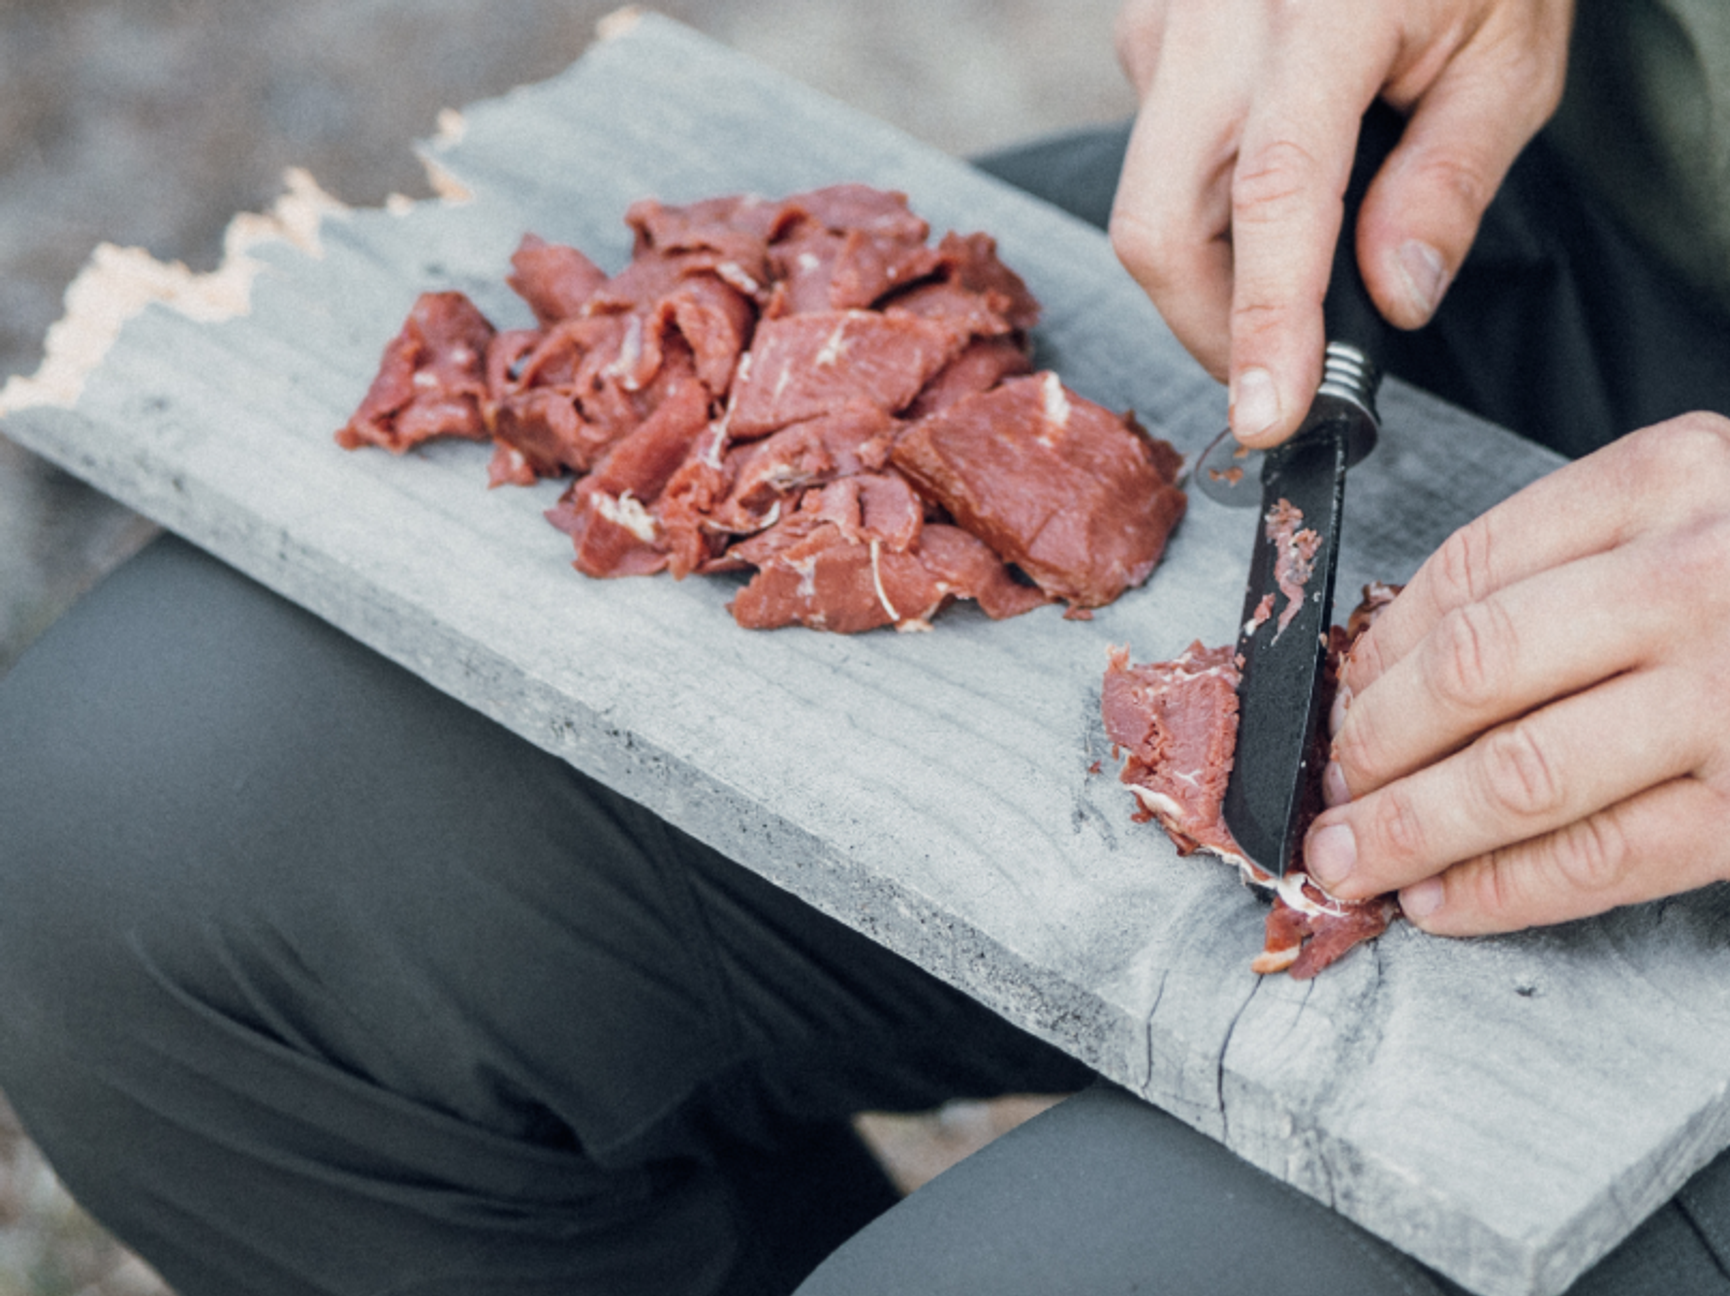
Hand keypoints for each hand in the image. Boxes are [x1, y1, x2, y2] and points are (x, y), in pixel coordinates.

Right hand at [1108, 0, 1572, 446]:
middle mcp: (1217, 22)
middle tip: (1277, 375)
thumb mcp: (1508, 51)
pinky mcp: (1145, 34)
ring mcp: (1165, 25)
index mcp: (1320, 16)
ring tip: (1287, 276)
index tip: (1267, 417)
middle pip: (1158, 226)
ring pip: (1146, 202)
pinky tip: (1263, 179)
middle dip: (1208, 329)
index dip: (1263, 322)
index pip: (1272, 197)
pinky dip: (1202, 205)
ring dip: (1206, 274)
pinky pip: (1153, 154)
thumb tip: (1391, 302)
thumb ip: (1449, 180)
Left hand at [1303, 413, 1729, 935]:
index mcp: (1669, 481)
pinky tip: (1441, 902)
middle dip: (1371, 742)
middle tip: (1324, 781)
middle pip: (1472, 671)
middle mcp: (1700, 579)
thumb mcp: (1694, 505)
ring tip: (1349, 854)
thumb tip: (1394, 654)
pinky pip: (1604, 858)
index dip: (1376, 648)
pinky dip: (1503, 890)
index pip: (1468, 568)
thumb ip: (1565, 558)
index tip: (1335, 694)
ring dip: (1410, 828)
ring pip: (1521, 775)